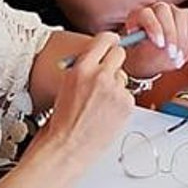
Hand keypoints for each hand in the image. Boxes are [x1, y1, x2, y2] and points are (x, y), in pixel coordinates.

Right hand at [39, 30, 135, 162]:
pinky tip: (106, 114)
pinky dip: (120, 104)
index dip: (109, 42)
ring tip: (100, 105)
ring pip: (123, 77)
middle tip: (107, 74)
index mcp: (81, 69)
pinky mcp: (126, 105)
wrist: (66, 148)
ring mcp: (115, 91)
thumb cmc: (60, 123)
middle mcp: (100, 76)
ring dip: (116, 87)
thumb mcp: (66, 86)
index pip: (105, 39)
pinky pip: (127, 96)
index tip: (111, 44)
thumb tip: (97, 61)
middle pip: (119, 54)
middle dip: (114, 62)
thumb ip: (83, 70)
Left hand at [119, 0, 187, 76]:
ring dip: (181, 38)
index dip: (153, 27)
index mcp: (136, 16)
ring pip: (180, 15)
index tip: (159, 44)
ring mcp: (170, 9)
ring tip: (177, 57)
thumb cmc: (143, 58)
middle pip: (163, 10)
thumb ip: (150, 53)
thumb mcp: (143, 59)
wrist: (152, 57)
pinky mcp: (184, 15)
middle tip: (172, 53)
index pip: (145, 14)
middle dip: (170, 33)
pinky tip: (183, 52)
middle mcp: (152, 8)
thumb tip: (164, 48)